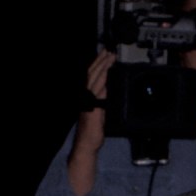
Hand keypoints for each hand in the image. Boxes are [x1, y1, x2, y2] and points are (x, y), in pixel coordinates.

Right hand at [67, 51, 115, 189]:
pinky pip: (97, 91)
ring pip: (94, 79)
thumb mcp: (99, 111)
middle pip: (92, 74)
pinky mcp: (91, 107)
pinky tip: (106, 74)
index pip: (92, 76)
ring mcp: (87, 101)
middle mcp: (85, 96)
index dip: (98, 64)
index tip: (106, 55)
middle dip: (101, 61)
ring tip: (109, 57)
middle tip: (109, 51)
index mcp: (87, 96)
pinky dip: (101, 81)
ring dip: (102, 67)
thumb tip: (106, 89)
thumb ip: (102, 100)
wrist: (87, 144)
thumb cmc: (92, 130)